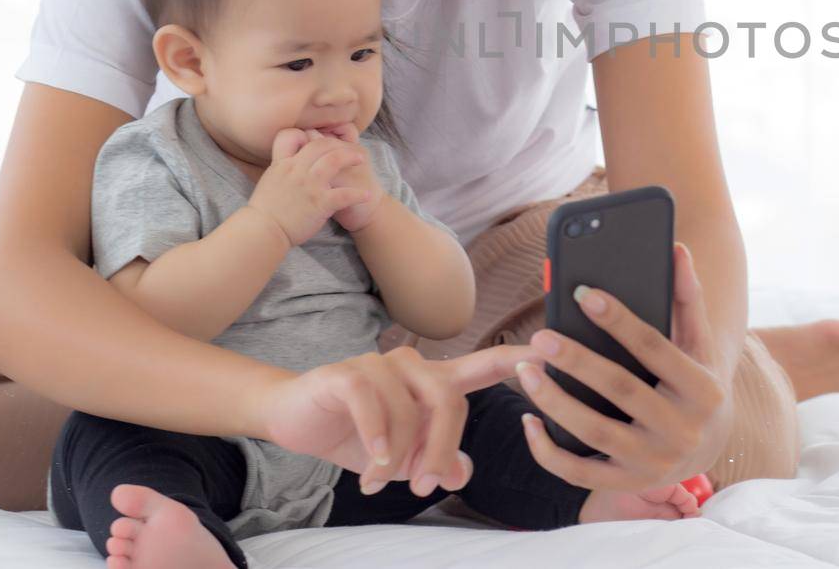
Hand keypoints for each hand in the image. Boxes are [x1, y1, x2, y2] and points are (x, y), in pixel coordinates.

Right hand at [248, 128, 373, 246]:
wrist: (263, 230)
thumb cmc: (265, 210)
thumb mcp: (269, 180)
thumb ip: (281, 167)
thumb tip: (289, 160)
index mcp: (282, 164)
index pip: (293, 135)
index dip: (307, 134)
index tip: (320, 138)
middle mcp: (296, 170)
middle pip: (320, 145)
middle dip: (337, 143)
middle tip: (349, 148)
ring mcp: (309, 185)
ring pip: (334, 160)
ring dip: (350, 157)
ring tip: (361, 159)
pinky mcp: (320, 203)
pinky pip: (344, 194)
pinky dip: (358, 194)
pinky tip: (367, 195)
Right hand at [263, 344, 535, 495]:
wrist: (292, 418)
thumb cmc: (354, 434)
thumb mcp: (401, 457)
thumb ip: (436, 461)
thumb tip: (462, 473)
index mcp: (431, 382)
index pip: (481, 366)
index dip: (514, 359)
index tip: (547, 352)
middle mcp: (411, 366)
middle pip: (449, 401)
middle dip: (441, 449)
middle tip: (423, 486)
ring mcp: (378, 366)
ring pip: (411, 409)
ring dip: (401, 454)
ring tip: (381, 479)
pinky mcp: (346, 373)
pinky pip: (373, 404)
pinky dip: (376, 439)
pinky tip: (371, 462)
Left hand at [515, 242, 730, 491]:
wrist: (709, 444)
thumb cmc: (693, 380)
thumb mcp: (698, 342)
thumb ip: (686, 297)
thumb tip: (676, 248)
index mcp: (702, 388)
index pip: (655, 347)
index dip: (619, 320)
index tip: (583, 294)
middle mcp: (682, 429)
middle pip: (621, 390)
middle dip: (577, 362)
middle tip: (540, 337)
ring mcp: (655, 462)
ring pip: (595, 433)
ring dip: (555, 402)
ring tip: (525, 371)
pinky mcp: (628, 484)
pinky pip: (580, 473)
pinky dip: (549, 451)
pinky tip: (528, 420)